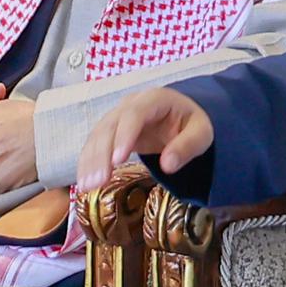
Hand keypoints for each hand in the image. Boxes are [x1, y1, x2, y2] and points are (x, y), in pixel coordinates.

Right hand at [76, 85, 213, 187]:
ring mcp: (118, 117)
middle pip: (110, 126)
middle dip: (101, 154)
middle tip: (98, 181)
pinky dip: (88, 163)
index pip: (134, 114)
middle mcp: (130, 104)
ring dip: (90, 161)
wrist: (182, 115)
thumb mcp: (201, 133)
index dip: (124, 136)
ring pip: (98, 136)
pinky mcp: (111, 131)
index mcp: (154, 99)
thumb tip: (168, 166)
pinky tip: (84, 181)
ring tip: (87, 187)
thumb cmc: (192, 122)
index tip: (118, 160)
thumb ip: (187, 147)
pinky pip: (95, 145)